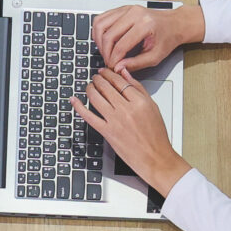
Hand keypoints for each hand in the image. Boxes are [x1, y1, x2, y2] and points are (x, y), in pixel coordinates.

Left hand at [73, 65, 190, 194]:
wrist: (155, 158)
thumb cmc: (156, 136)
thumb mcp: (152, 107)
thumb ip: (138, 89)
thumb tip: (125, 73)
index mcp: (139, 102)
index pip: (119, 81)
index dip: (109, 74)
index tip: (105, 72)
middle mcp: (126, 109)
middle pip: (106, 87)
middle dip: (98, 79)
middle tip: (96, 77)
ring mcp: (114, 121)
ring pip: (96, 98)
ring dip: (90, 88)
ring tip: (89, 86)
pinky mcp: (107, 132)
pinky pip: (89, 117)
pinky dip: (79, 107)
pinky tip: (74, 100)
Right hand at [91, 2, 204, 71]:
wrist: (173, 23)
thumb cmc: (167, 38)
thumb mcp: (155, 56)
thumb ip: (136, 64)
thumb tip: (118, 68)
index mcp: (145, 25)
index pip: (121, 45)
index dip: (114, 60)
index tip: (113, 67)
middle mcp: (134, 14)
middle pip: (108, 35)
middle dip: (105, 52)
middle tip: (108, 62)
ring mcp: (126, 9)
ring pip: (100, 24)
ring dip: (98, 41)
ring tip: (105, 52)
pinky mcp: (121, 8)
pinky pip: (102, 18)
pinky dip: (98, 31)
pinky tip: (103, 41)